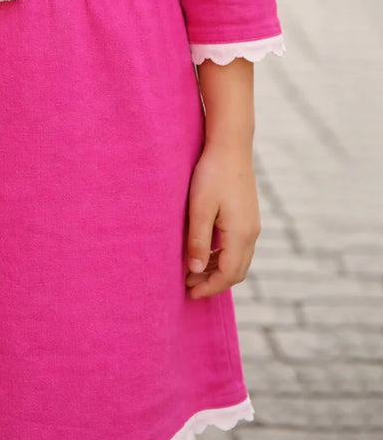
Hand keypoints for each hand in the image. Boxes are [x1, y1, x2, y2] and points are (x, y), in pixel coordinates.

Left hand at [185, 141, 260, 298]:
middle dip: (214, 283)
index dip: (209, 287)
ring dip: (218, 270)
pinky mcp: (248, 215)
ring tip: (193, 271)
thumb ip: (198, 241)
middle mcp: (251, 233)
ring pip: (238, 259)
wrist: (230, 145)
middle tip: (189, 286)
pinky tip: (206, 252)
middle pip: (236, 271)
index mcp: (240, 234)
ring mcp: (252, 224)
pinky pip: (238, 247)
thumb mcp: (199, 208)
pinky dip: (223, 257)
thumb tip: (196, 271)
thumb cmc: (211, 174)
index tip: (189, 293)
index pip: (228, 274)